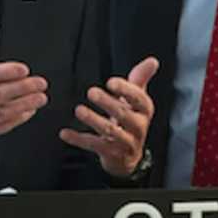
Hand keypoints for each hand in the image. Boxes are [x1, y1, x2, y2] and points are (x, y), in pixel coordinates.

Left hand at [60, 57, 158, 176]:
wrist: (129, 156)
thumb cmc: (131, 120)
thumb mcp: (137, 100)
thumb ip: (141, 79)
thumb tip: (152, 61)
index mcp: (144, 110)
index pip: (138, 99)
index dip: (125, 90)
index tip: (110, 82)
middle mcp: (138, 127)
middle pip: (123, 114)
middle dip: (107, 102)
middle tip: (91, 92)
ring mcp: (125, 142)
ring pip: (109, 131)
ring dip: (93, 120)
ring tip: (79, 110)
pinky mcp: (111, 154)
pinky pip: (94, 146)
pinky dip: (78, 140)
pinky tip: (65, 133)